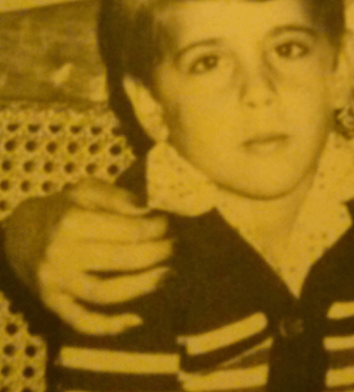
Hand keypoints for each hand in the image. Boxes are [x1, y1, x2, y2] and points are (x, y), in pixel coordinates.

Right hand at [4, 178, 172, 334]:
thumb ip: (117, 197)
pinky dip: (109, 326)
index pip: (128, 230)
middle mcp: (63, 254)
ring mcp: (57, 283)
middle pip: (122, 261)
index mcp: (73, 222)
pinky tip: (135, 320)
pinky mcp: (52, 303)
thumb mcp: (85, 190)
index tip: (168, 225)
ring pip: (106, 293)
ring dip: (142, 287)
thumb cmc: (59, 208)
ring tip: (167, 275)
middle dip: (156, 255)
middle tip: (174, 248)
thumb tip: (148, 210)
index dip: (155, 228)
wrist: (17, 232)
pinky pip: (82, 321)